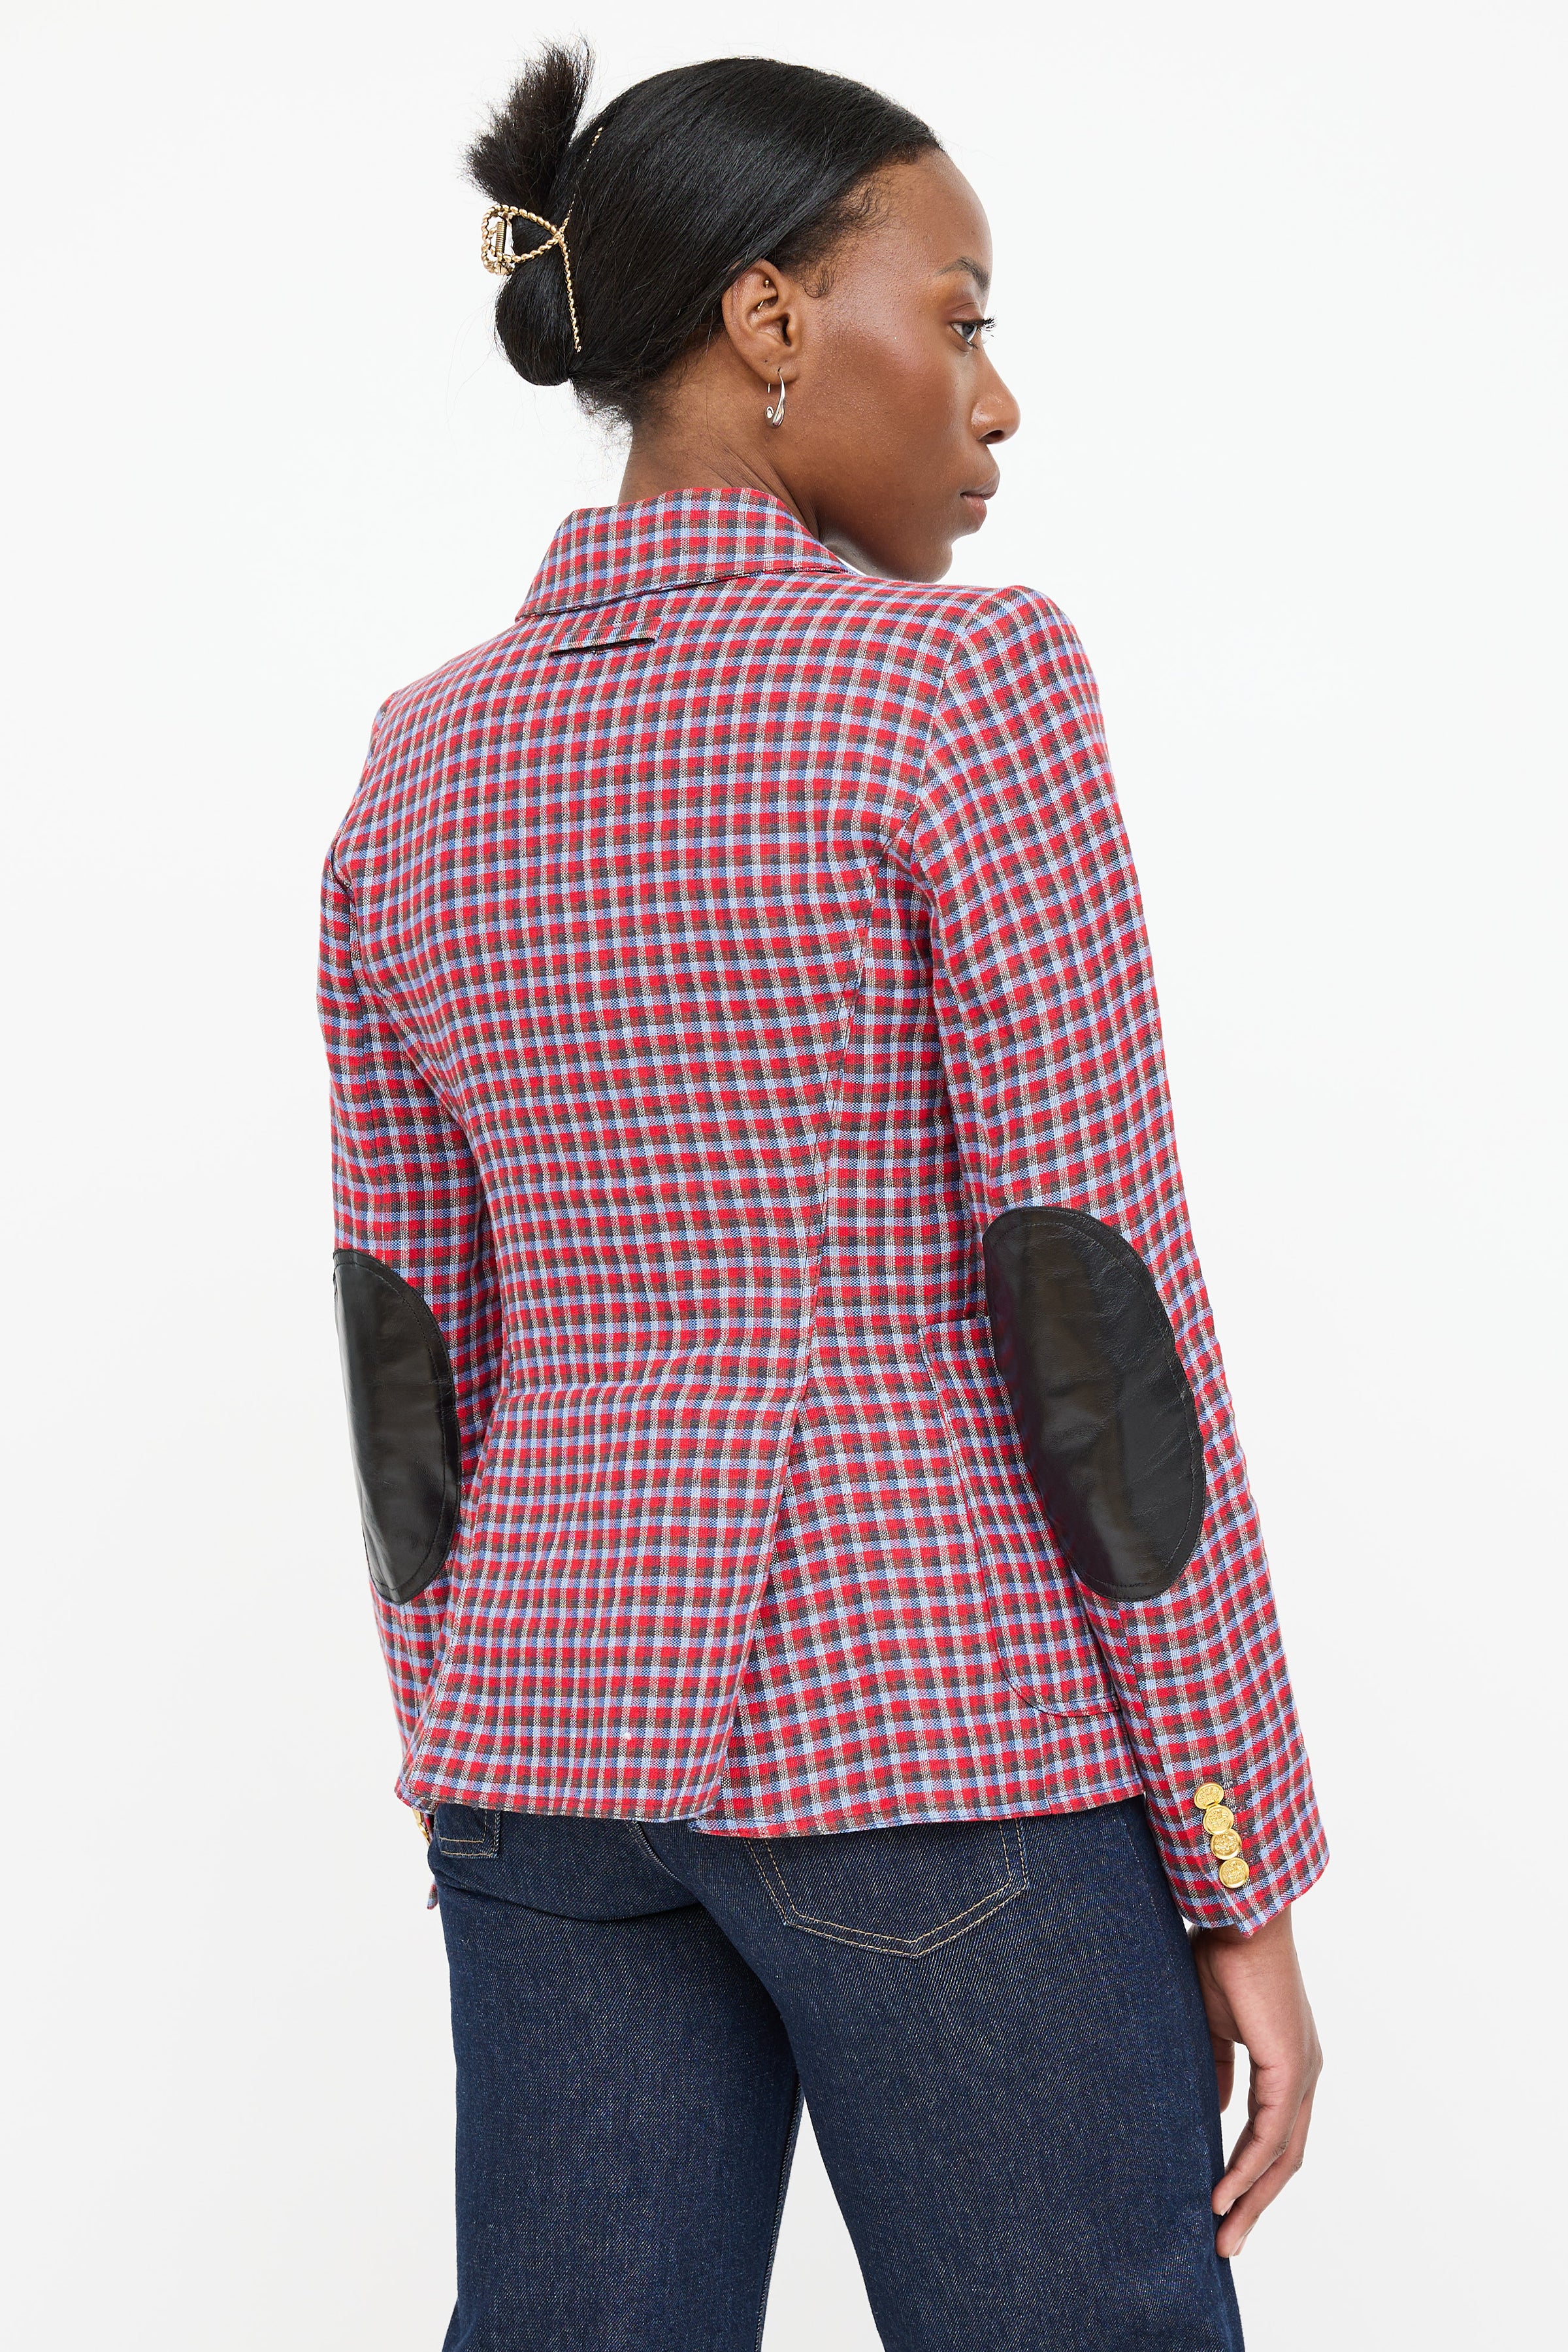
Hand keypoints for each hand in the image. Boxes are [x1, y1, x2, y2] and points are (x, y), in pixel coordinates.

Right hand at [1190, 1902, 1321, 2258]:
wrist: (1237, 1917)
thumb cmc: (1221, 1955)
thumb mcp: (1211, 2024)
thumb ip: (1218, 2067)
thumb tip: (1215, 2110)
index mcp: (1287, 2062)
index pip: (1274, 2135)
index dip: (1248, 2174)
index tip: (1219, 2207)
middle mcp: (1304, 2075)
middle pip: (1284, 2159)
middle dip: (1254, 2204)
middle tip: (1225, 2243)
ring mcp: (1302, 2074)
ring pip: (1281, 2157)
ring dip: (1251, 2200)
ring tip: (1222, 2235)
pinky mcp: (1290, 2070)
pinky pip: (1270, 2136)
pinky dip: (1246, 2170)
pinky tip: (1222, 2194)